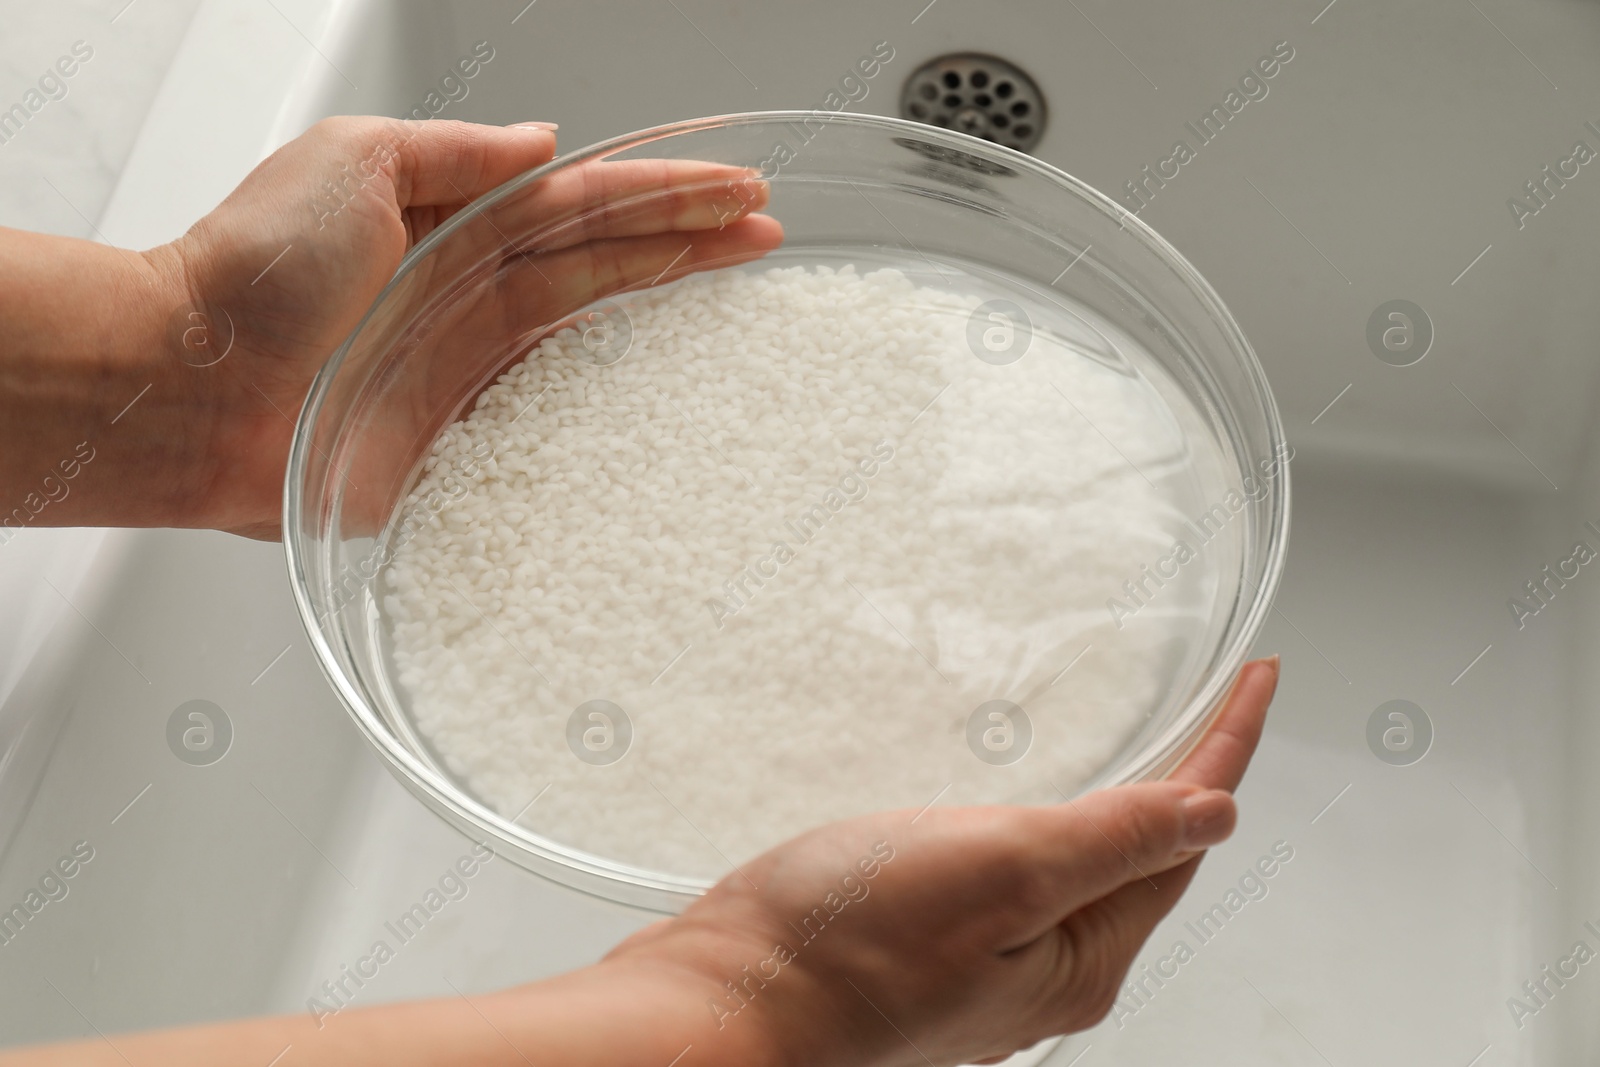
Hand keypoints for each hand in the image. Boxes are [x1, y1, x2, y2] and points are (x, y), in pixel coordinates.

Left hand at [140, 116, 781, 537]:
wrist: (190, 385)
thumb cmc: (249, 271)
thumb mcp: (350, 160)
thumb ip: (451, 150)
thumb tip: (538, 138)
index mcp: (454, 223)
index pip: (584, 200)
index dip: (662, 191)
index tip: (732, 188)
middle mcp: (473, 294)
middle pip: (607, 260)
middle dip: (689, 240)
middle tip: (763, 232)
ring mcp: (476, 370)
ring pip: (596, 329)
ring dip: (670, 302)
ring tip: (740, 282)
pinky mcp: (467, 442)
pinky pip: (558, 422)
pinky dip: (617, 411)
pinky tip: (672, 398)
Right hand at [607, 657, 1279, 1066]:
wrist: (726, 1003)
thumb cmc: (840, 949)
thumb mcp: (998, 871)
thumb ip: (1110, 841)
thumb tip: (1214, 813)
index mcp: (1077, 957)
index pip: (1183, 836)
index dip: (1226, 746)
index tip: (1258, 679)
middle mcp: (1040, 969)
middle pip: (1143, 858)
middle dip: (1183, 776)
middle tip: (1211, 703)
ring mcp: (982, 961)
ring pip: (1078, 867)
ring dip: (1113, 799)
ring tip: (1135, 740)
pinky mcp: (926, 943)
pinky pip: (1012, 873)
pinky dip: (1038, 820)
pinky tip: (1012, 798)